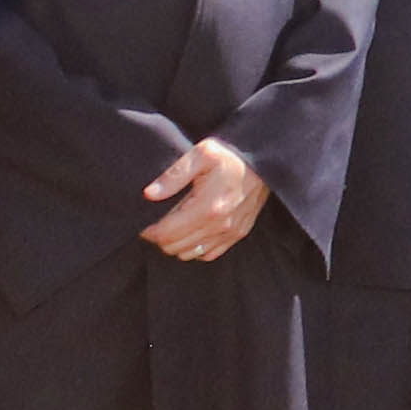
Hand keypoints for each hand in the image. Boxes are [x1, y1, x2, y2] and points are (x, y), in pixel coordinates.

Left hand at [140, 138, 268, 262]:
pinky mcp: (239, 233)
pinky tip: (192, 233)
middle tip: (157, 224)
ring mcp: (231, 231)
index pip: (166, 234)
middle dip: (160, 238)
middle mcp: (220, 225)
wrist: (265, 161)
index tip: (145, 224)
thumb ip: (174, 175)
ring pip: (190, 254)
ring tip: (173, 228)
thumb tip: (149, 194)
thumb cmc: (231, 155)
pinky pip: (208, 254)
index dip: (149, 232)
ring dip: (176, 244)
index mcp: (207, 207)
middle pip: (175, 247)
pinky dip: (195, 249)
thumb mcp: (201, 155)